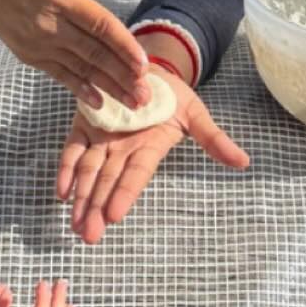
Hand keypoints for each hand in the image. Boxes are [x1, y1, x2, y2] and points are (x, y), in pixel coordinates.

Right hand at [0, 0, 148, 108]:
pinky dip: (80, 89)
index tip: (143, 64)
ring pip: (80, 69)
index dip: (122, 45)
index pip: (98, 24)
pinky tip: (99, 103)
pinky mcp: (30, 55)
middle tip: (147, 95)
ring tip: (133, 103)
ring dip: (108, 87)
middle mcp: (50, 25)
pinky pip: (60, 75)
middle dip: (123, 75)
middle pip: (94, 53)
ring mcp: (39, 44)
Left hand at [55, 71, 249, 244]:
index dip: (125, 194)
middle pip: (108, 182)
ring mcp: (102, 138)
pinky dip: (66, 169)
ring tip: (74, 224)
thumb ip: (213, 139)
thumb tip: (244, 162)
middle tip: (88, 236)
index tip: (114, 216)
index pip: (136, 175)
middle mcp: (123, 149)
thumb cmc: (174, 96)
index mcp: (149, 148)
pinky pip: (73, 149)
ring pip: (89, 171)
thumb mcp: (196, 114)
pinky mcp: (85, 125)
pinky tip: (61, 192)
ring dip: (81, 198)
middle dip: (96, 209)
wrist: (147, 71)